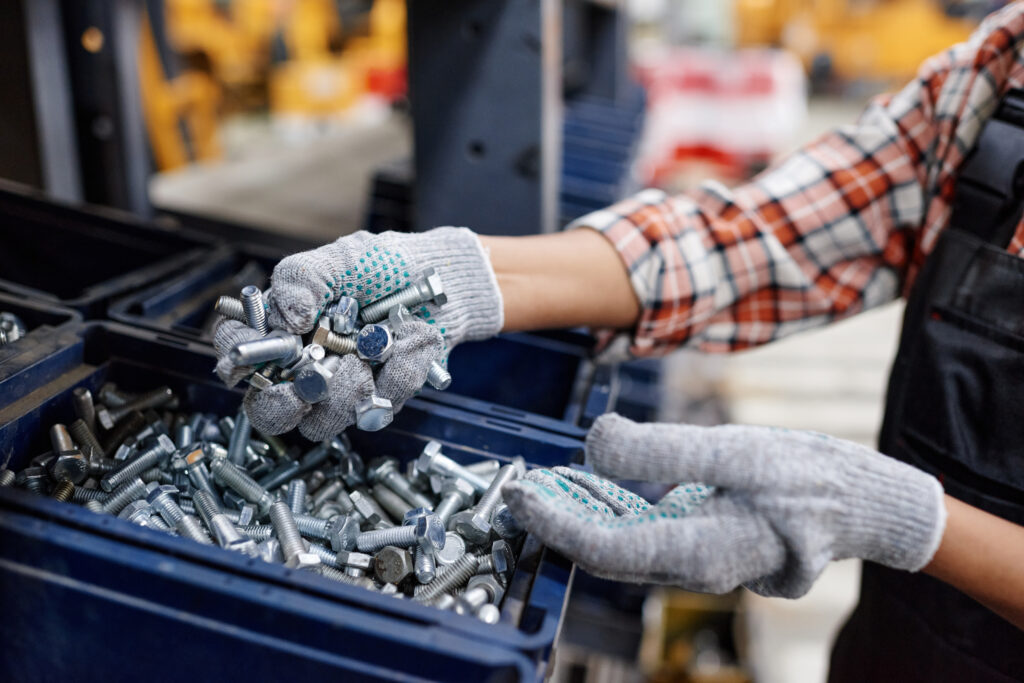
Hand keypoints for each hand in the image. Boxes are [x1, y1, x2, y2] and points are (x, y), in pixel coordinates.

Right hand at [213, 228, 502, 439]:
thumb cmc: (384, 267)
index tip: (251, 350)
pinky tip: (408, 345)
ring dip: (346, 389)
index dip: (236, 356)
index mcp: (283, 330)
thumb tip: (284, 318)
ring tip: (371, 350)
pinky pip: (377, 409)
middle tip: (309, 382)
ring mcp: (341, 390)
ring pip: (321, 423)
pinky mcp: (379, 402)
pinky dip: (396, 375)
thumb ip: (300, 280)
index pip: (238, 352)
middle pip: (269, 412)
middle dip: (283, 404)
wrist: (442, 280)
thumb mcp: (339, 259)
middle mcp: (304, 367)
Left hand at [503, 414, 946, 596]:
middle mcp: (691, 567)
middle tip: (522, 486)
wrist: (859, 502)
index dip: (555, 524)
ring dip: (581, 515)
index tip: (520, 495)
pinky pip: (644, 535)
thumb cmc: (807, 477)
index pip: (605, 549)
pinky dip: (612, 511)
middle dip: (558, 522)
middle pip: (606, 552)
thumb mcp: (735, 450)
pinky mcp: (700, 542)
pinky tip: (595, 482)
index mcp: (699, 552)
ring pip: (622, 545)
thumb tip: (595, 443)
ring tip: (548, 481)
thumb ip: (662, 450)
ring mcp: (696, 559)